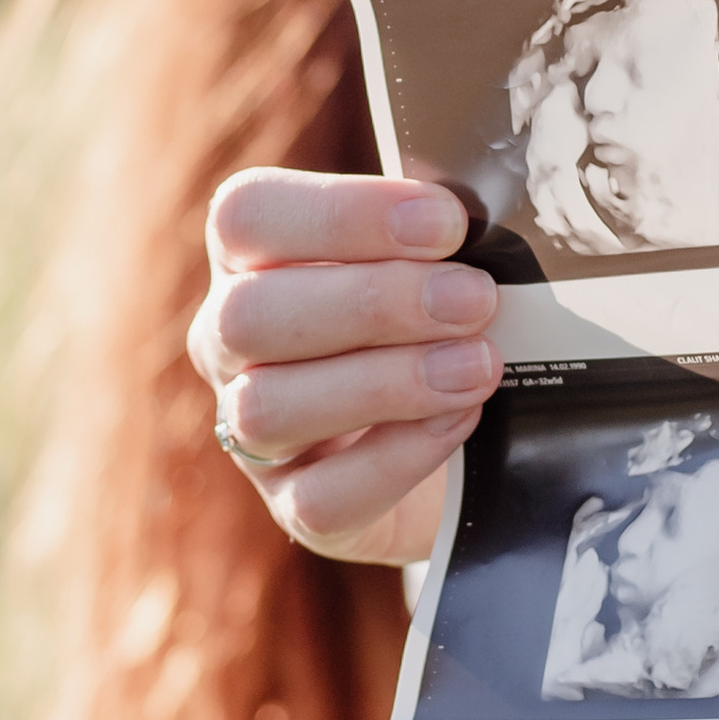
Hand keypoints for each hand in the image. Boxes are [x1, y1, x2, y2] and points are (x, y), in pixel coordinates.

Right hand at [186, 169, 502, 563]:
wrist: (462, 442)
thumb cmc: (437, 319)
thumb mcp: (430, 262)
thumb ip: (437, 238)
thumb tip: (489, 219)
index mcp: (250, 255)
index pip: (248, 215)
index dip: (344, 213)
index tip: (446, 222)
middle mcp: (229, 341)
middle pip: (250, 316)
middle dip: (374, 304)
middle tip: (474, 300)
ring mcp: (250, 431)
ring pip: (269, 409)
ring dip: (387, 383)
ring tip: (478, 367)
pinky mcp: (295, 506)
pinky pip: (321, 497)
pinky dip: (397, 457)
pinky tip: (458, 422)